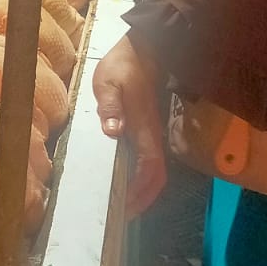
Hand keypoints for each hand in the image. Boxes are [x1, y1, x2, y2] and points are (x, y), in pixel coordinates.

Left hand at [93, 35, 167, 216]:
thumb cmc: (123, 65)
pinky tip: (123, 180)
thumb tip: (114, 132)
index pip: (150, 166)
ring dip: (143, 190)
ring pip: (155, 169)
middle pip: (157, 175)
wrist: (143, 50)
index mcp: (143, 126)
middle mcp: (151, 134)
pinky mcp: (147, 128)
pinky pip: (148, 159)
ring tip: (122, 205)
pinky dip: (140, 176)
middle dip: (143, 198)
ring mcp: (151, 132)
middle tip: (122, 215)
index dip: (141, 190)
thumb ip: (111, 106)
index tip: (126, 207)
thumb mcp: (109, 81)